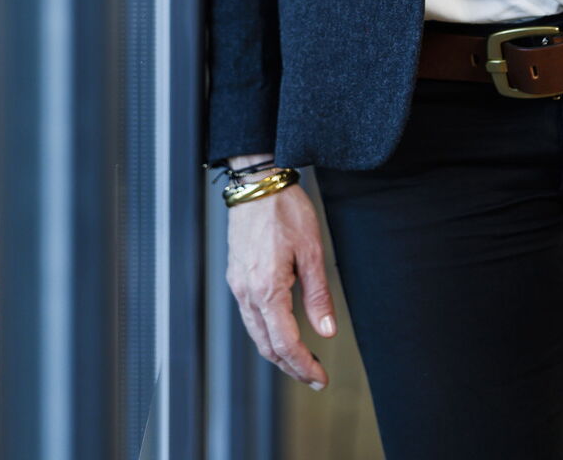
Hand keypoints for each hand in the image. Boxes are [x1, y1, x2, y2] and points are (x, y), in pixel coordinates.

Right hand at [225, 176, 337, 389]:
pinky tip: (280, 331)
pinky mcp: (237, 276)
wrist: (258, 184)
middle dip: (290, 366)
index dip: (303, 366)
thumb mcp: (312, 250)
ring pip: (255, 333)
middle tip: (313, 377)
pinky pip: (249, 316)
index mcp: (267, 289)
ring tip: (299, 360)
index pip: (285, 343)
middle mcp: (247, 292)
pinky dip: (266, 332)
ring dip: (277, 352)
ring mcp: (238, 285)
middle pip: (266, 345)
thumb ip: (318, 295)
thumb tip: (326, 332)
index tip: (319, 378)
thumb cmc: (286, 211)